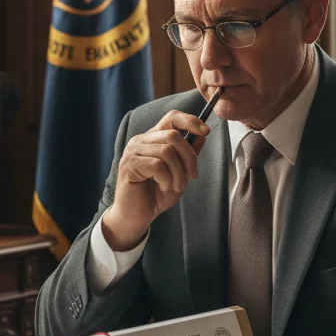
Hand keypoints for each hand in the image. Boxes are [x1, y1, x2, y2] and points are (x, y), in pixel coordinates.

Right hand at [101, 110, 210, 249]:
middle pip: (173, 135)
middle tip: (192, 176)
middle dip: (189, 157)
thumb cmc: (156, 195)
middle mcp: (141, 141)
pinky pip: (156, 165)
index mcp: (153, 139)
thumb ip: (189, 155)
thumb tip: (202, 136)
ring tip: (176, 186)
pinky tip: (164, 187)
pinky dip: (166, 179)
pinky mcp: (129, 165)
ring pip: (167, 151)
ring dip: (178, 173)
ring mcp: (133, 152)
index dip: (190, 121)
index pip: (171, 118)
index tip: (206, 131)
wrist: (137, 217)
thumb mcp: (180, 174)